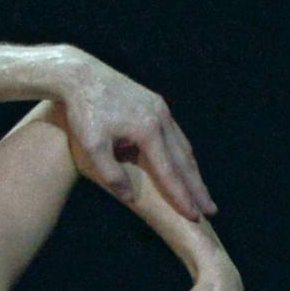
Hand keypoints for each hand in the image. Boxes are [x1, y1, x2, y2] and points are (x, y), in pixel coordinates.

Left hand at [55, 55, 216, 220]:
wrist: (79, 74)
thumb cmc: (82, 111)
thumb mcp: (92, 147)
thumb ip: (112, 175)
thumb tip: (130, 198)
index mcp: (148, 130)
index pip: (169, 172)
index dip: (181, 197)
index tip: (194, 216)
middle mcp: (161, 118)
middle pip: (184, 161)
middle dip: (197, 188)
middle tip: (211, 210)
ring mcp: (161, 108)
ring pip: (183, 146)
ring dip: (193, 171)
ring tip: (201, 192)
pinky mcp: (155, 102)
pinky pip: (175, 134)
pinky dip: (182, 153)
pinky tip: (184, 164)